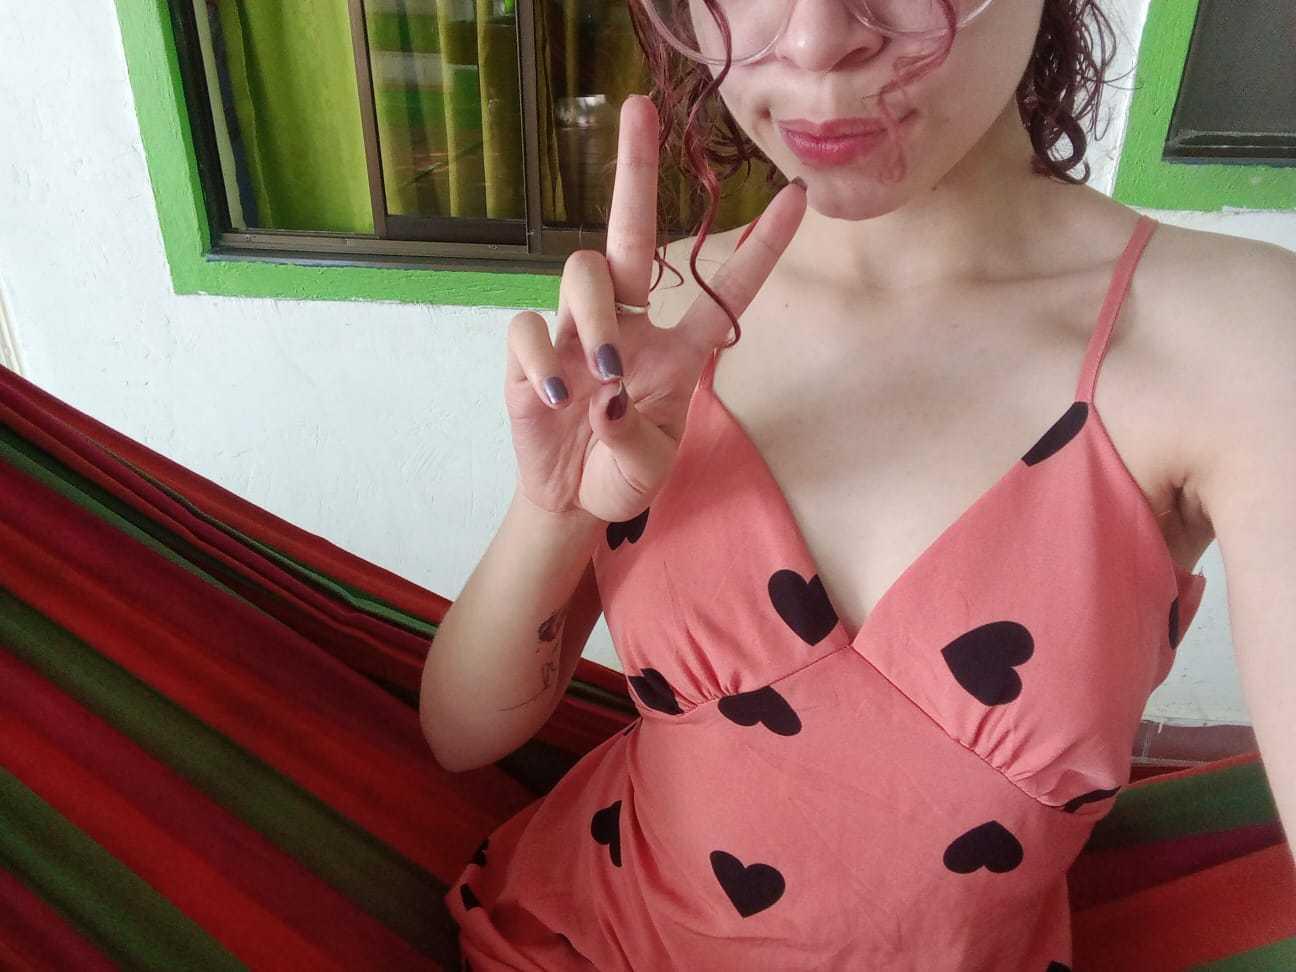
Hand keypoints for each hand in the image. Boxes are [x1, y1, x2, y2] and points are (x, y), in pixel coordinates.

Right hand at [504, 94, 806, 523]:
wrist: (569, 500)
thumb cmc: (622, 473)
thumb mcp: (647, 464)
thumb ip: (633, 435)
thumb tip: (606, 392)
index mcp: (676, 350)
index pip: (723, 292)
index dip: (760, 249)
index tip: (797, 196)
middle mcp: (629, 325)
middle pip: (632, 235)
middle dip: (636, 173)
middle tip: (638, 109)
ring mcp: (577, 334)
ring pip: (583, 272)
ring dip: (595, 313)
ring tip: (604, 371)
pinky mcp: (530, 354)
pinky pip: (528, 327)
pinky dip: (541, 357)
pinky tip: (554, 396)